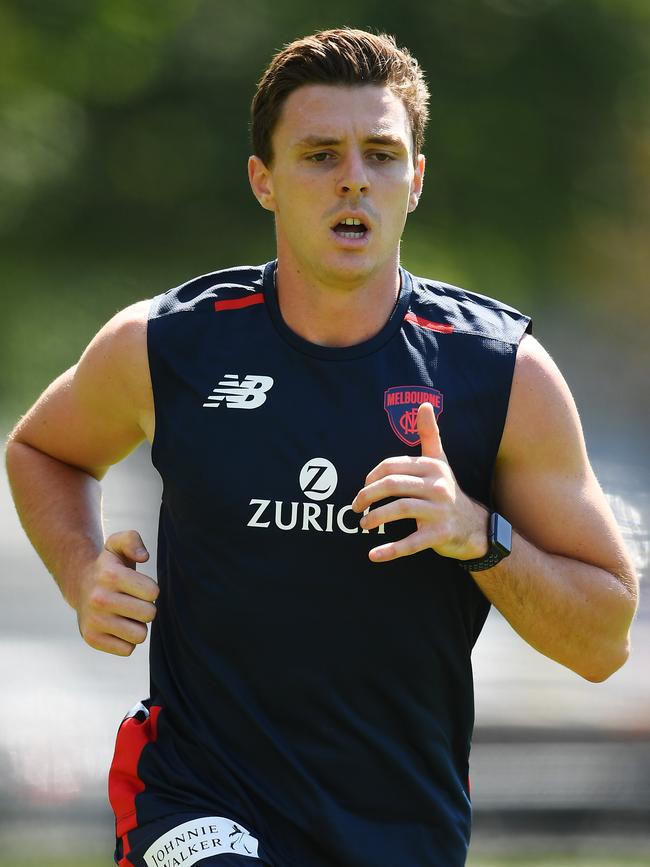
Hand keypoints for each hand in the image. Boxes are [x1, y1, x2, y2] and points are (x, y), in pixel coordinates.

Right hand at [76, 530, 158, 655]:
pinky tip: (117, 627)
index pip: (153, 592)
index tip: (139, 587)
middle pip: (149, 614)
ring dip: (138, 626)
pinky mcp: (92, 639)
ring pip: (139, 635)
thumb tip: (144, 557)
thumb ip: (133, 540)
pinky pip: (127, 649)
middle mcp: (100, 599)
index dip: (150, 590)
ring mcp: (94, 621)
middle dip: (146, 608)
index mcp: (111, 575)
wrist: (80, 584)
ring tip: (126, 615)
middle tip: (133, 602)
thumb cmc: (109, 565)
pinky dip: (127, 641)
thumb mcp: (118, 544)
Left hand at [351, 402, 488, 562]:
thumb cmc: (447, 491)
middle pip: (394, 485)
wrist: (474, 527)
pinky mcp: (441, 534)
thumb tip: (423, 403)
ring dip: (376, 517)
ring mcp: (441, 511)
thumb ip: (430, 434)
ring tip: (363, 524)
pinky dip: (391, 550)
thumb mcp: (440, 462)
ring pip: (401, 509)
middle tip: (355, 506)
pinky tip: (373, 555)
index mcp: (433, 466)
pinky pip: (412, 543)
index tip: (363, 487)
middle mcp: (438, 486)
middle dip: (368, 495)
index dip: (372, 476)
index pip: (393, 466)